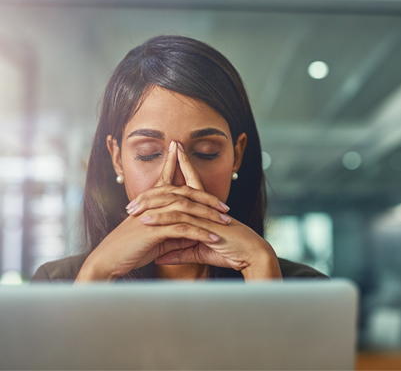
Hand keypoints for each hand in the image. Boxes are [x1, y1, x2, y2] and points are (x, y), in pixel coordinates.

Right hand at [75, 141, 230, 281]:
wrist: (107, 261)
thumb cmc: (129, 250)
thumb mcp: (155, 238)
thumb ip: (172, 231)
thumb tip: (192, 231)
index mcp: (151, 202)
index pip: (172, 184)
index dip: (189, 179)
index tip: (214, 192)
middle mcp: (152, 203)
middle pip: (186, 193)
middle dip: (208, 199)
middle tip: (226, 207)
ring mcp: (153, 215)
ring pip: (187, 208)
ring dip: (209, 215)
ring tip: (226, 222)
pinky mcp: (153, 230)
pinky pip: (183, 228)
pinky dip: (201, 233)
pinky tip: (214, 238)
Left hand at [135, 143, 281, 279]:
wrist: (251, 256)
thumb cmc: (230, 252)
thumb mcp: (199, 251)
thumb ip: (179, 251)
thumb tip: (160, 255)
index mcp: (204, 209)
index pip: (188, 185)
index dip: (177, 172)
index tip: (164, 162)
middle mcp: (203, 207)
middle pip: (175, 191)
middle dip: (153, 192)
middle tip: (133, 199)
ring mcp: (204, 213)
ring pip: (174, 203)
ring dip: (151, 206)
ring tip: (132, 210)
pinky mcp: (206, 224)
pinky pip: (181, 220)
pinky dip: (163, 220)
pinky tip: (147, 221)